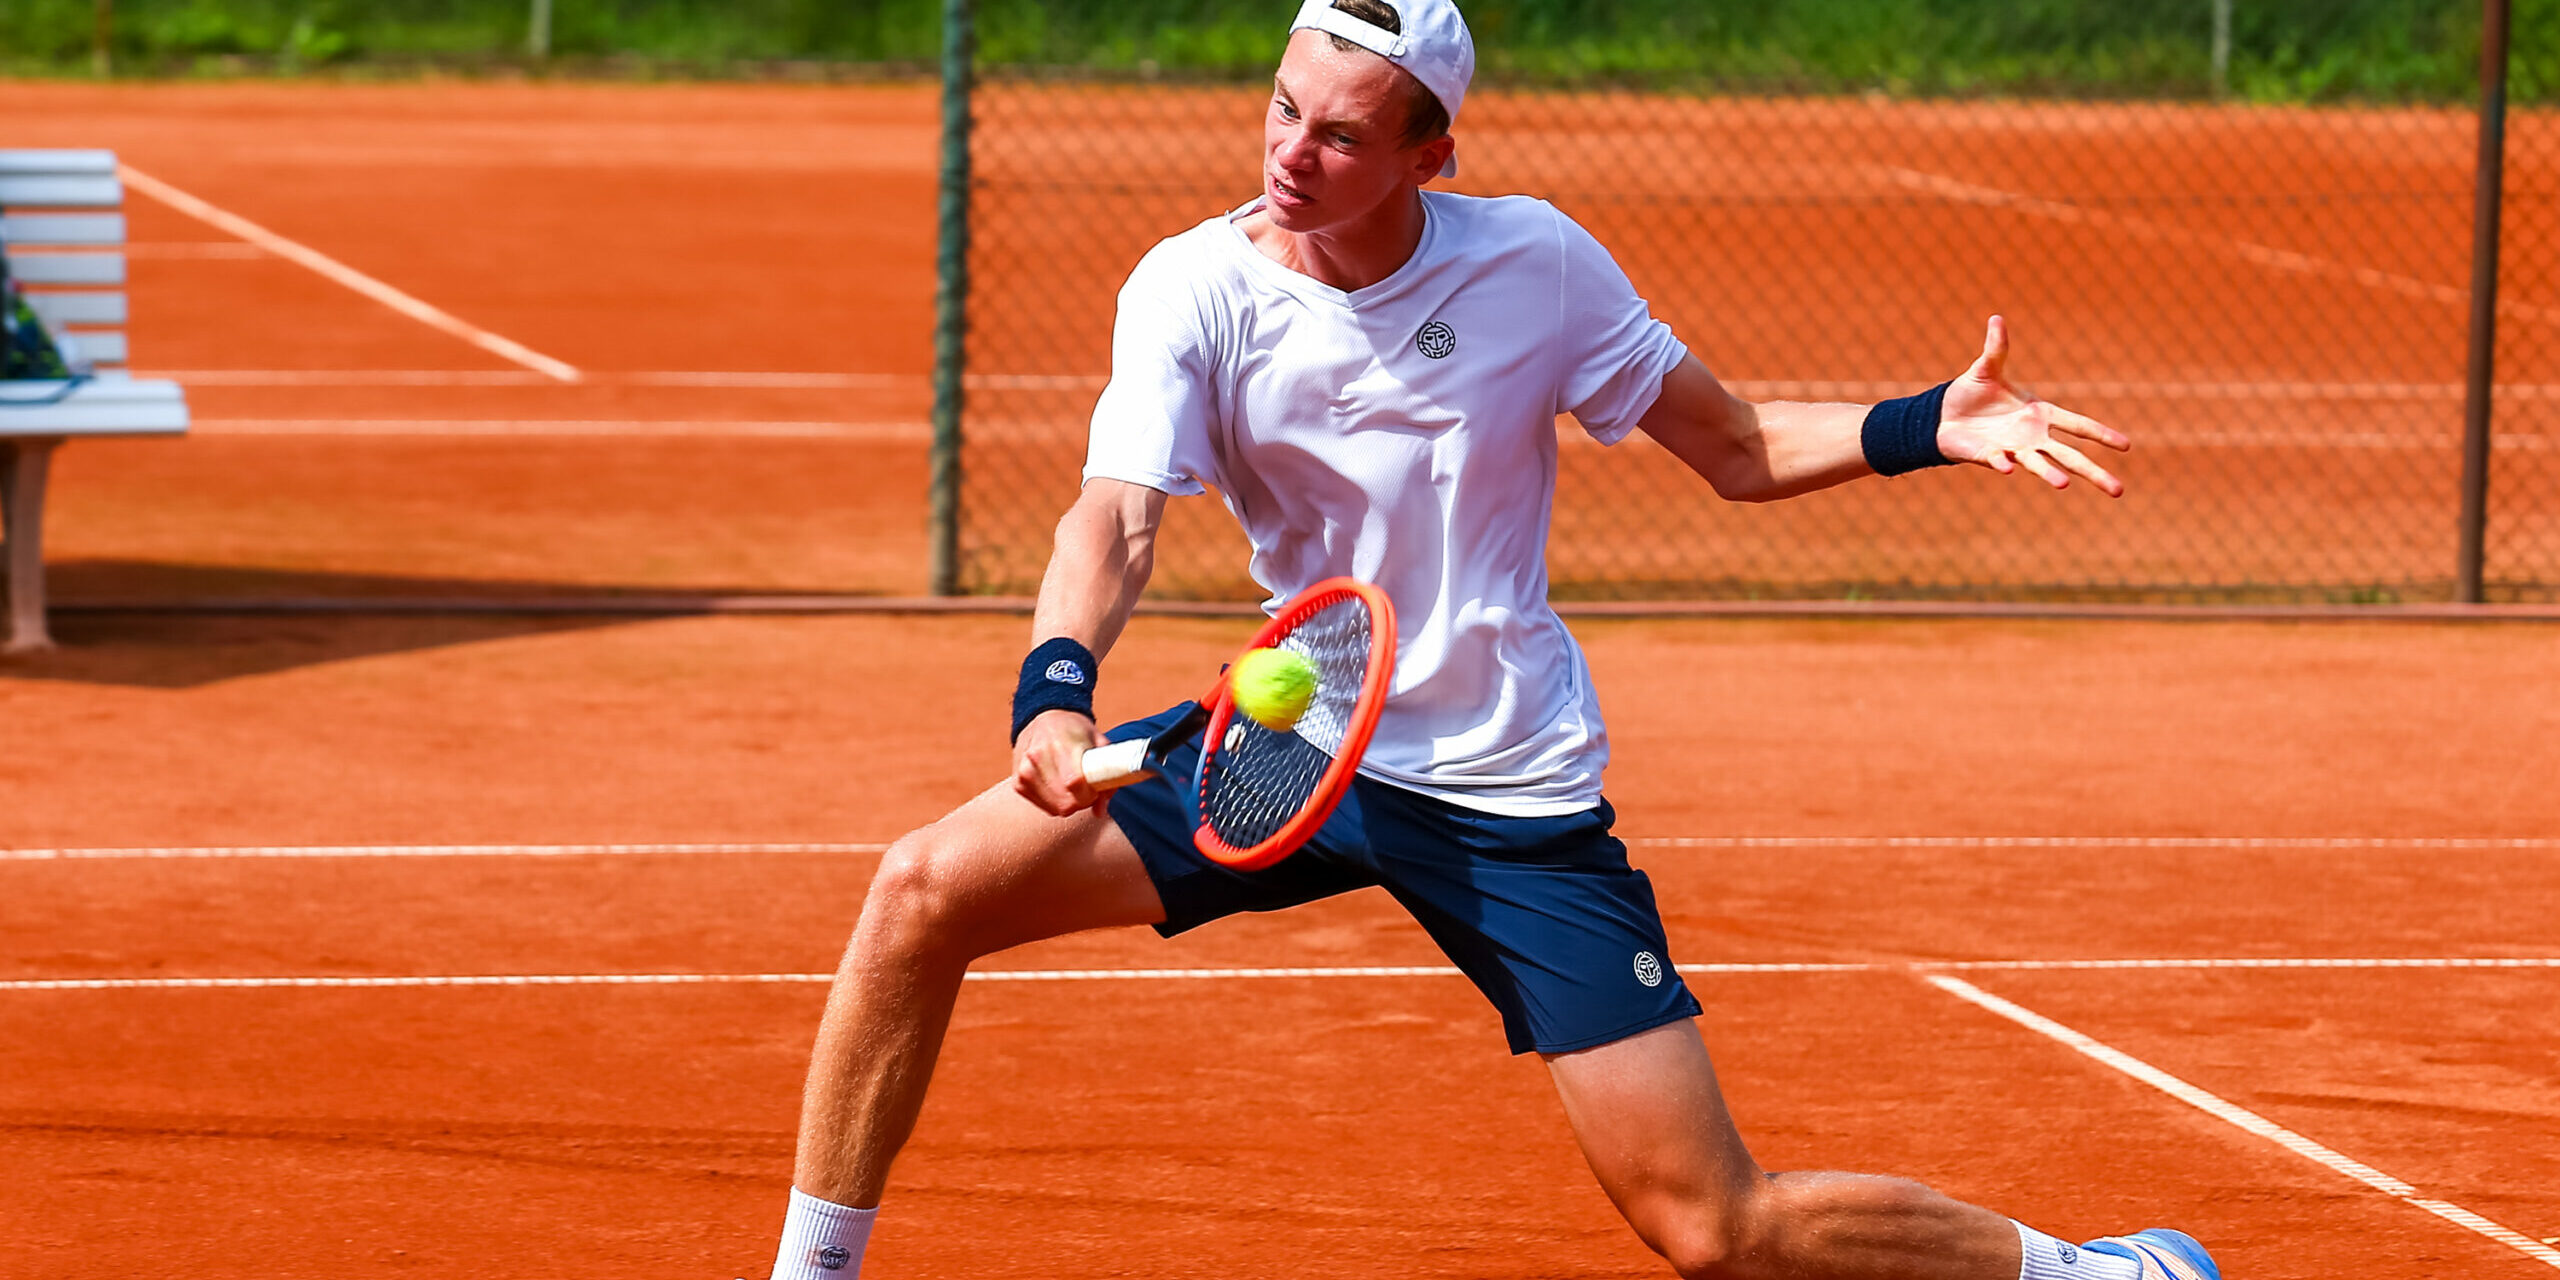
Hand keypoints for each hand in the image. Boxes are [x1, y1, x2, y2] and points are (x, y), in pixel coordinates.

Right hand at [1012, 708, 1103, 815]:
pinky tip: (1059, 787)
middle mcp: (1038, 758)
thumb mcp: (1098, 741)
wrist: (1043, 718)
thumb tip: (1100, 811)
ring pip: (1055, 809)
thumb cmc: (1075, 730)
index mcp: (1061, 745)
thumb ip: (1106, 774)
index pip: (1075, 783)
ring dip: (1069, 803)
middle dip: (1082, 802)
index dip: (1090, 794)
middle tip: (1087, 789)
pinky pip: (1044, 807)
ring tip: (1073, 786)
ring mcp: (1024, 772)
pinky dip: (1055, 802)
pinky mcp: (1018, 783)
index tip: (1096, 789)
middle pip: (1065, 802)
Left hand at [1937, 315, 2130, 495]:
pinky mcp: (1990, 456)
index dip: (2101, 434)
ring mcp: (2013, 449)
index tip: (2126, 445)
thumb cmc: (1969, 393)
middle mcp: (2033, 436)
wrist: (1941, 416)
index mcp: (2040, 413)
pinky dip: (2002, 463)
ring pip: (2039, 465)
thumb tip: (1996, 318)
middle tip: (2118, 491)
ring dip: (2050, 474)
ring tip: (2064, 485)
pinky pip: (1999, 460)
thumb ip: (1996, 348)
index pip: (2078, 425)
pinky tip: (2008, 469)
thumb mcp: (1986, 369)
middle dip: (2094, 472)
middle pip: (2070, 456)